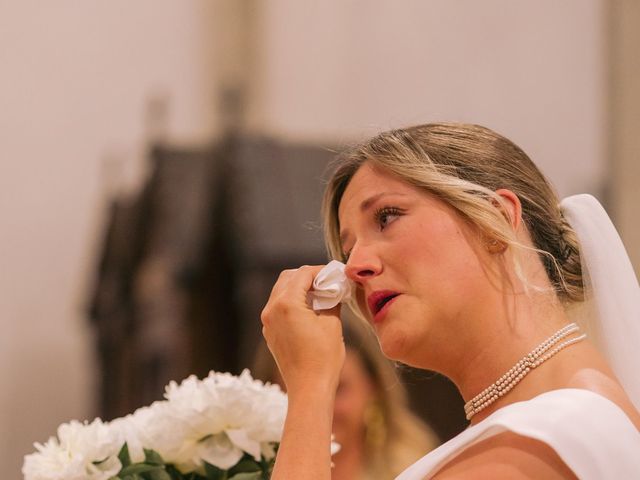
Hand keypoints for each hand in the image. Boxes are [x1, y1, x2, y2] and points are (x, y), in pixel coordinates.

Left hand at [261, 265, 345, 396]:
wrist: (309, 388)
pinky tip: (310, 309)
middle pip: (288, 278)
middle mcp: (272, 309)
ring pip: (281, 291)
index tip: (334, 273)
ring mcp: (267, 322)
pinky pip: (278, 307)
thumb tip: (333, 288)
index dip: (320, 270)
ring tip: (320, 294)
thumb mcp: (332, 323)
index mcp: (287, 304)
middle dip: (308, 277)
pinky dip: (292, 302)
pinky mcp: (269, 332)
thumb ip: (331, 300)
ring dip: (299, 288)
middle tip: (327, 281)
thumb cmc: (324, 358)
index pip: (303, 274)